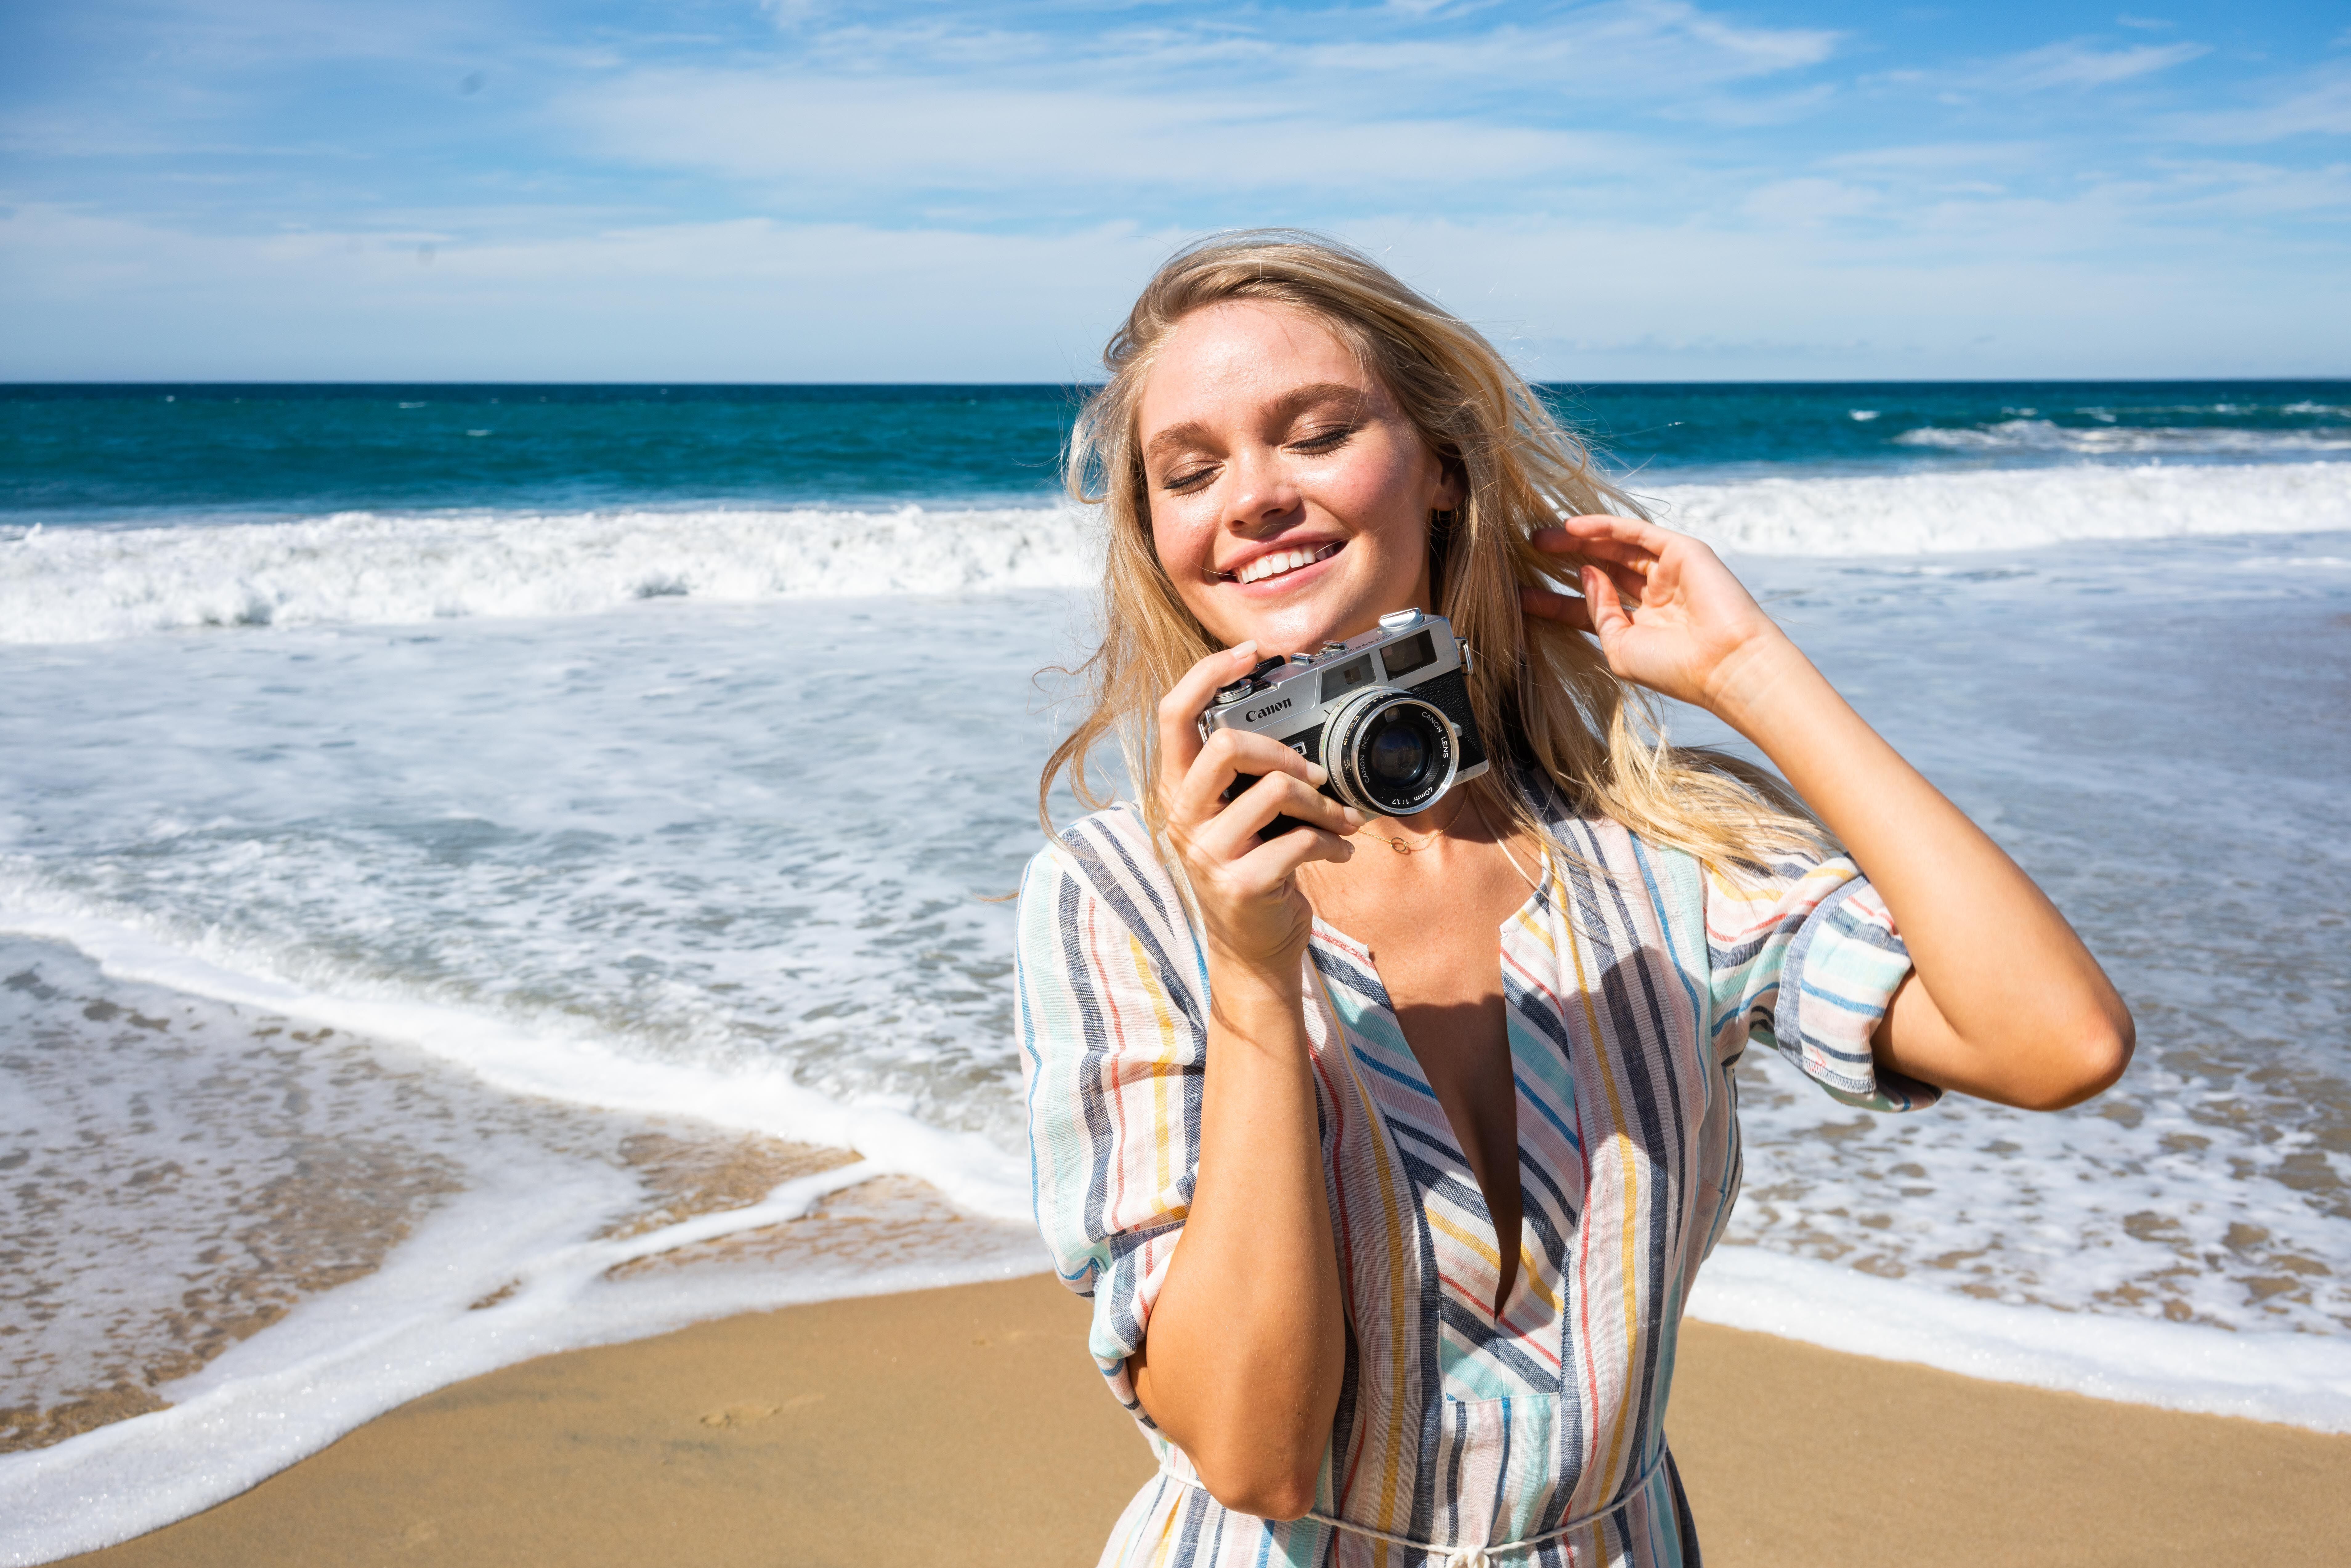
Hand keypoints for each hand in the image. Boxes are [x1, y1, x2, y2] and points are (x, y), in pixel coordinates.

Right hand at [1157, 644, 1362, 976]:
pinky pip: (1299, 842)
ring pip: (1272, 791)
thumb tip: (1295, 735)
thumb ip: (1247, 777)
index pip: (1172, 715)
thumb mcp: (1239, 818)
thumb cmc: (1253, 872)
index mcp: (1179, 791)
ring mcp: (1208, 853)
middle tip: (1314, 773)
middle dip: (1281, 751)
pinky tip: (1341, 850)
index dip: (1206, 675)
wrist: (1253, 950)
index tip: (1250, 653)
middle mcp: (1184, 818)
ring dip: (1322, 803)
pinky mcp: (1240, 883)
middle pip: (1223, 745)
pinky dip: (1333, 842)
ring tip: (1341, 820)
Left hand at [1521, 514, 1796, 715]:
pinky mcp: (1682, 551)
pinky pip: (1636, 531)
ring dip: (1578, 540)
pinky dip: (1604, 525)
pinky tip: (1573, 526)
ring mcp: (1668, 571)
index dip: (1552, 599)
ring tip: (1540, 538)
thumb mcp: (1620, 647)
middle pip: (1598, 569)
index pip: (1586, 606)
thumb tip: (1583, 575)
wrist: (1724, 664)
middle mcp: (1652, 596)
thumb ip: (1598, 611)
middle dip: (1563, 560)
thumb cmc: (1674, 668)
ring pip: (1614, 546)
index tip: (1518, 593)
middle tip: (1526, 552)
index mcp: (1638, 625)